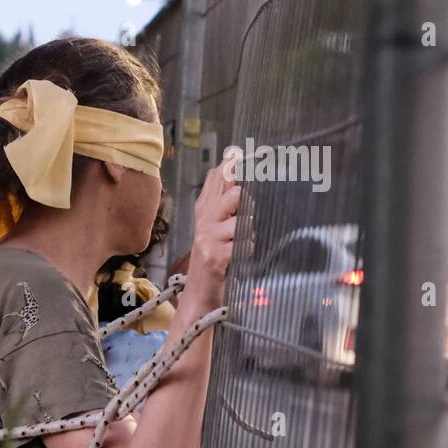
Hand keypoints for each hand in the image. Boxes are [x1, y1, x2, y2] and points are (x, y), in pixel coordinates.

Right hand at [184, 156, 240, 312]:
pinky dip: (247, 251)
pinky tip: (238, 258)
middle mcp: (203, 221)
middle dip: (246, 203)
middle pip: (233, 194)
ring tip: (238, 244)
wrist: (199, 294)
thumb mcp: (215, 227)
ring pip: (242, 220)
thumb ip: (224, 200)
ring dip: (248, 232)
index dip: (231, 165)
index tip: (242, 153)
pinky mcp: (215, 256)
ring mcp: (208, 239)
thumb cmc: (212, 259)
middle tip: (242, 216)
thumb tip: (231, 168)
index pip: (216, 178)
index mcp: (203, 211)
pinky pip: (243, 244)